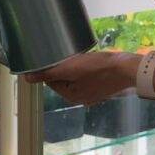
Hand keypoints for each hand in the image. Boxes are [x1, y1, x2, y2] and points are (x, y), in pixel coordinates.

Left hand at [24, 50, 139, 104]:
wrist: (128, 68)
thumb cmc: (98, 68)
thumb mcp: (69, 68)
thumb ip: (48, 73)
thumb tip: (27, 78)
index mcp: (71, 96)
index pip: (51, 81)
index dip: (52, 68)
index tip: (56, 57)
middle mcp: (81, 98)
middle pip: (63, 79)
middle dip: (64, 67)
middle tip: (70, 56)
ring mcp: (93, 93)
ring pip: (76, 77)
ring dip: (75, 67)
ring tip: (81, 57)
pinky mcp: (102, 86)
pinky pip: (88, 77)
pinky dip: (87, 68)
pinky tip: (92, 61)